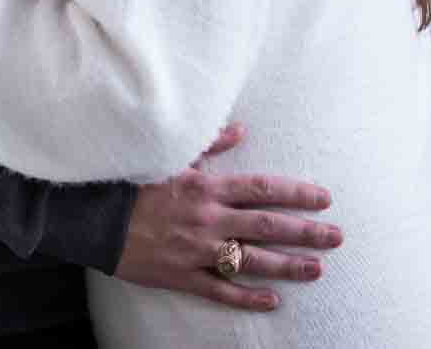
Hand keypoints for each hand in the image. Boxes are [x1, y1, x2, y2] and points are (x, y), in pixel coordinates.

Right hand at [115, 123, 340, 312]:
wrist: (94, 217)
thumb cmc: (132, 183)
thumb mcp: (171, 157)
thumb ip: (209, 145)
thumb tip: (240, 129)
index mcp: (207, 186)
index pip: (264, 188)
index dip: (297, 193)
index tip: (324, 198)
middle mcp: (208, 219)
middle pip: (268, 225)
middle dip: (307, 231)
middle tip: (337, 237)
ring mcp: (197, 250)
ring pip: (253, 260)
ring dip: (288, 265)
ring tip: (317, 269)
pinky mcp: (183, 275)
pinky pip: (222, 290)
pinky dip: (248, 297)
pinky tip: (272, 300)